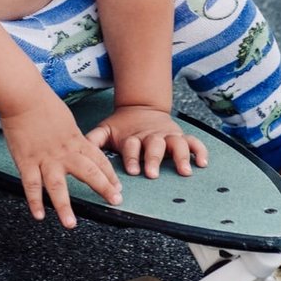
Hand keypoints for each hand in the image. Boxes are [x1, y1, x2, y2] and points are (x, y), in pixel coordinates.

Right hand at [1, 94, 123, 228]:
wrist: (23, 97)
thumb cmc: (43, 104)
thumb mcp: (66, 120)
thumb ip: (72, 137)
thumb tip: (77, 146)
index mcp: (75, 140)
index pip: (99, 160)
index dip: (109, 175)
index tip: (117, 188)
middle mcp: (64, 152)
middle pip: (88, 173)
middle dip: (104, 188)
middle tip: (115, 201)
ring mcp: (45, 159)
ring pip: (57, 186)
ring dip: (64, 206)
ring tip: (71, 224)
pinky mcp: (26, 161)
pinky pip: (31, 185)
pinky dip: (34, 201)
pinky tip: (38, 215)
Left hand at [85, 107, 208, 179]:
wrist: (141, 107)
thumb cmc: (122, 126)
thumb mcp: (106, 130)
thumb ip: (94, 140)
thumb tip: (78, 148)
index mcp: (133, 137)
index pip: (132, 146)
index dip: (133, 157)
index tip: (134, 170)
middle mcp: (151, 137)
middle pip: (155, 146)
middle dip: (154, 159)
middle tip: (153, 173)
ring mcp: (167, 136)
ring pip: (177, 144)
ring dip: (180, 157)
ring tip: (184, 171)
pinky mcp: (180, 136)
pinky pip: (194, 142)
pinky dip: (200, 151)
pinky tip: (202, 163)